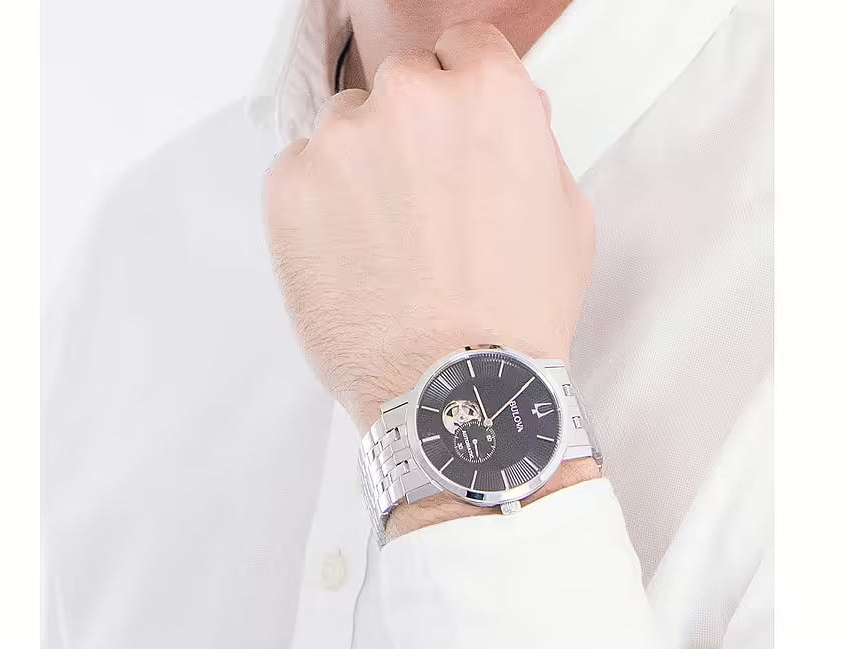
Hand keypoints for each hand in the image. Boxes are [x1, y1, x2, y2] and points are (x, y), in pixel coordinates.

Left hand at [264, 21, 595, 434]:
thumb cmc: (513, 321)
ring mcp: (343, 142)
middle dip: (410, 135)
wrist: (453, 389)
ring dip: (359, 168)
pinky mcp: (290, 188)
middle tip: (421, 207)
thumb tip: (509, 121)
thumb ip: (531, 147)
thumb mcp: (566, 219)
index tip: (452, 134)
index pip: (462, 51)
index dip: (461, 97)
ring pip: (345, 127)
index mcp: (488, 95)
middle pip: (400, 85)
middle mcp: (412, 100)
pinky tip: (350, 260)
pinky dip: (318, 209)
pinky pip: (299, 174)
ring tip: (384, 246)